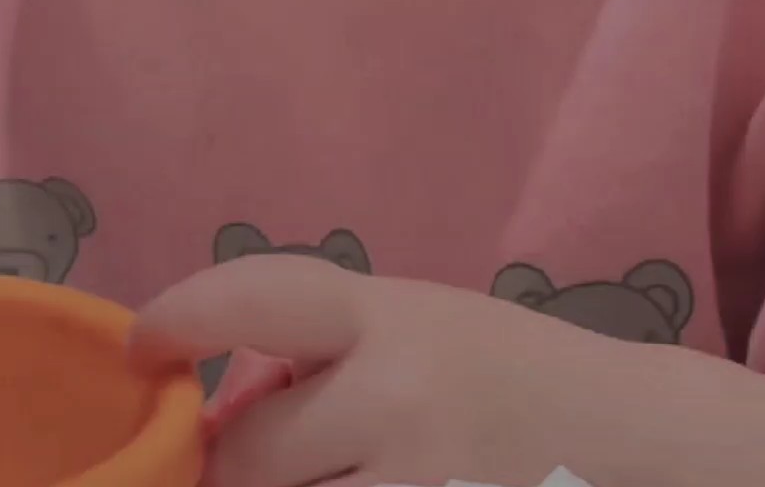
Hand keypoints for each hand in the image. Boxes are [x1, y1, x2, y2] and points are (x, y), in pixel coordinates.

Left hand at [133, 256, 654, 486]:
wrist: (623, 434)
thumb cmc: (497, 368)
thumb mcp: (411, 323)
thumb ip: (321, 353)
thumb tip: (215, 424)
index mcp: (386, 316)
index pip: (257, 296)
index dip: (182, 315)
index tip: (142, 345)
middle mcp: (396, 399)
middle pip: (247, 457)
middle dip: (247, 465)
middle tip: (279, 458)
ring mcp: (417, 486)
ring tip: (340, 473)